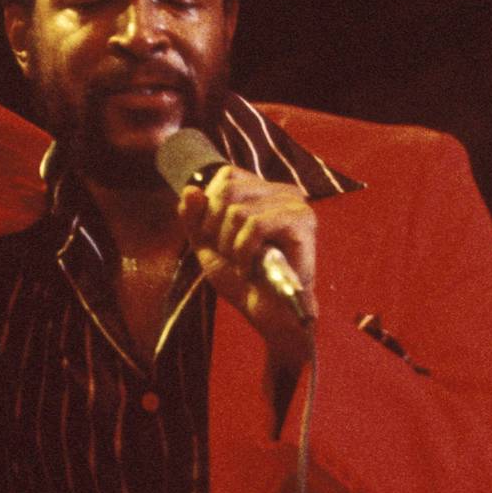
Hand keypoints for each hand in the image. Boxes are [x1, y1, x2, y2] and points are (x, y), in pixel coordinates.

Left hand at [178, 168, 317, 365]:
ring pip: (238, 210)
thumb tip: (190, 188)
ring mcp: (295, 205)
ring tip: (243, 265)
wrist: (271, 316)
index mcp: (265, 192)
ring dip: (230, 246)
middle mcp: (283, 191)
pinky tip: (251, 268)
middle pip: (228, 189)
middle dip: (216, 228)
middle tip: (230, 256)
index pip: (226, 176)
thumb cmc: (244, 281)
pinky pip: (256, 225)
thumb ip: (195, 218)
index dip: (209, 209)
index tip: (218, 241)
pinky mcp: (301, 222)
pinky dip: (245, 252)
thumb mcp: (208, 246)